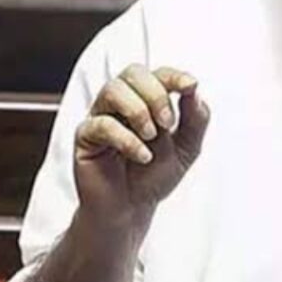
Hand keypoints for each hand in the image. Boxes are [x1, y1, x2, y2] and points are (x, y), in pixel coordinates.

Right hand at [74, 65, 209, 234]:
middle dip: (156, 93)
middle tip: (168, 122)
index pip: (158, 73)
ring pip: (112, 89)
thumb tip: (194, 91)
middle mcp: (123, 102)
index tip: (190, 86)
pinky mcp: (86, 136)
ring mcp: (102, 116)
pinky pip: (101, 124)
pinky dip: (126, 139)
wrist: (133, 208)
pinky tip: (142, 156)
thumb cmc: (156, 174)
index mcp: (147, 99)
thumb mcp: (187, 147)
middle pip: (133, 72)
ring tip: (151, 137)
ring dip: (138, 110)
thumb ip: (195, 119)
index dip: (175, 75)